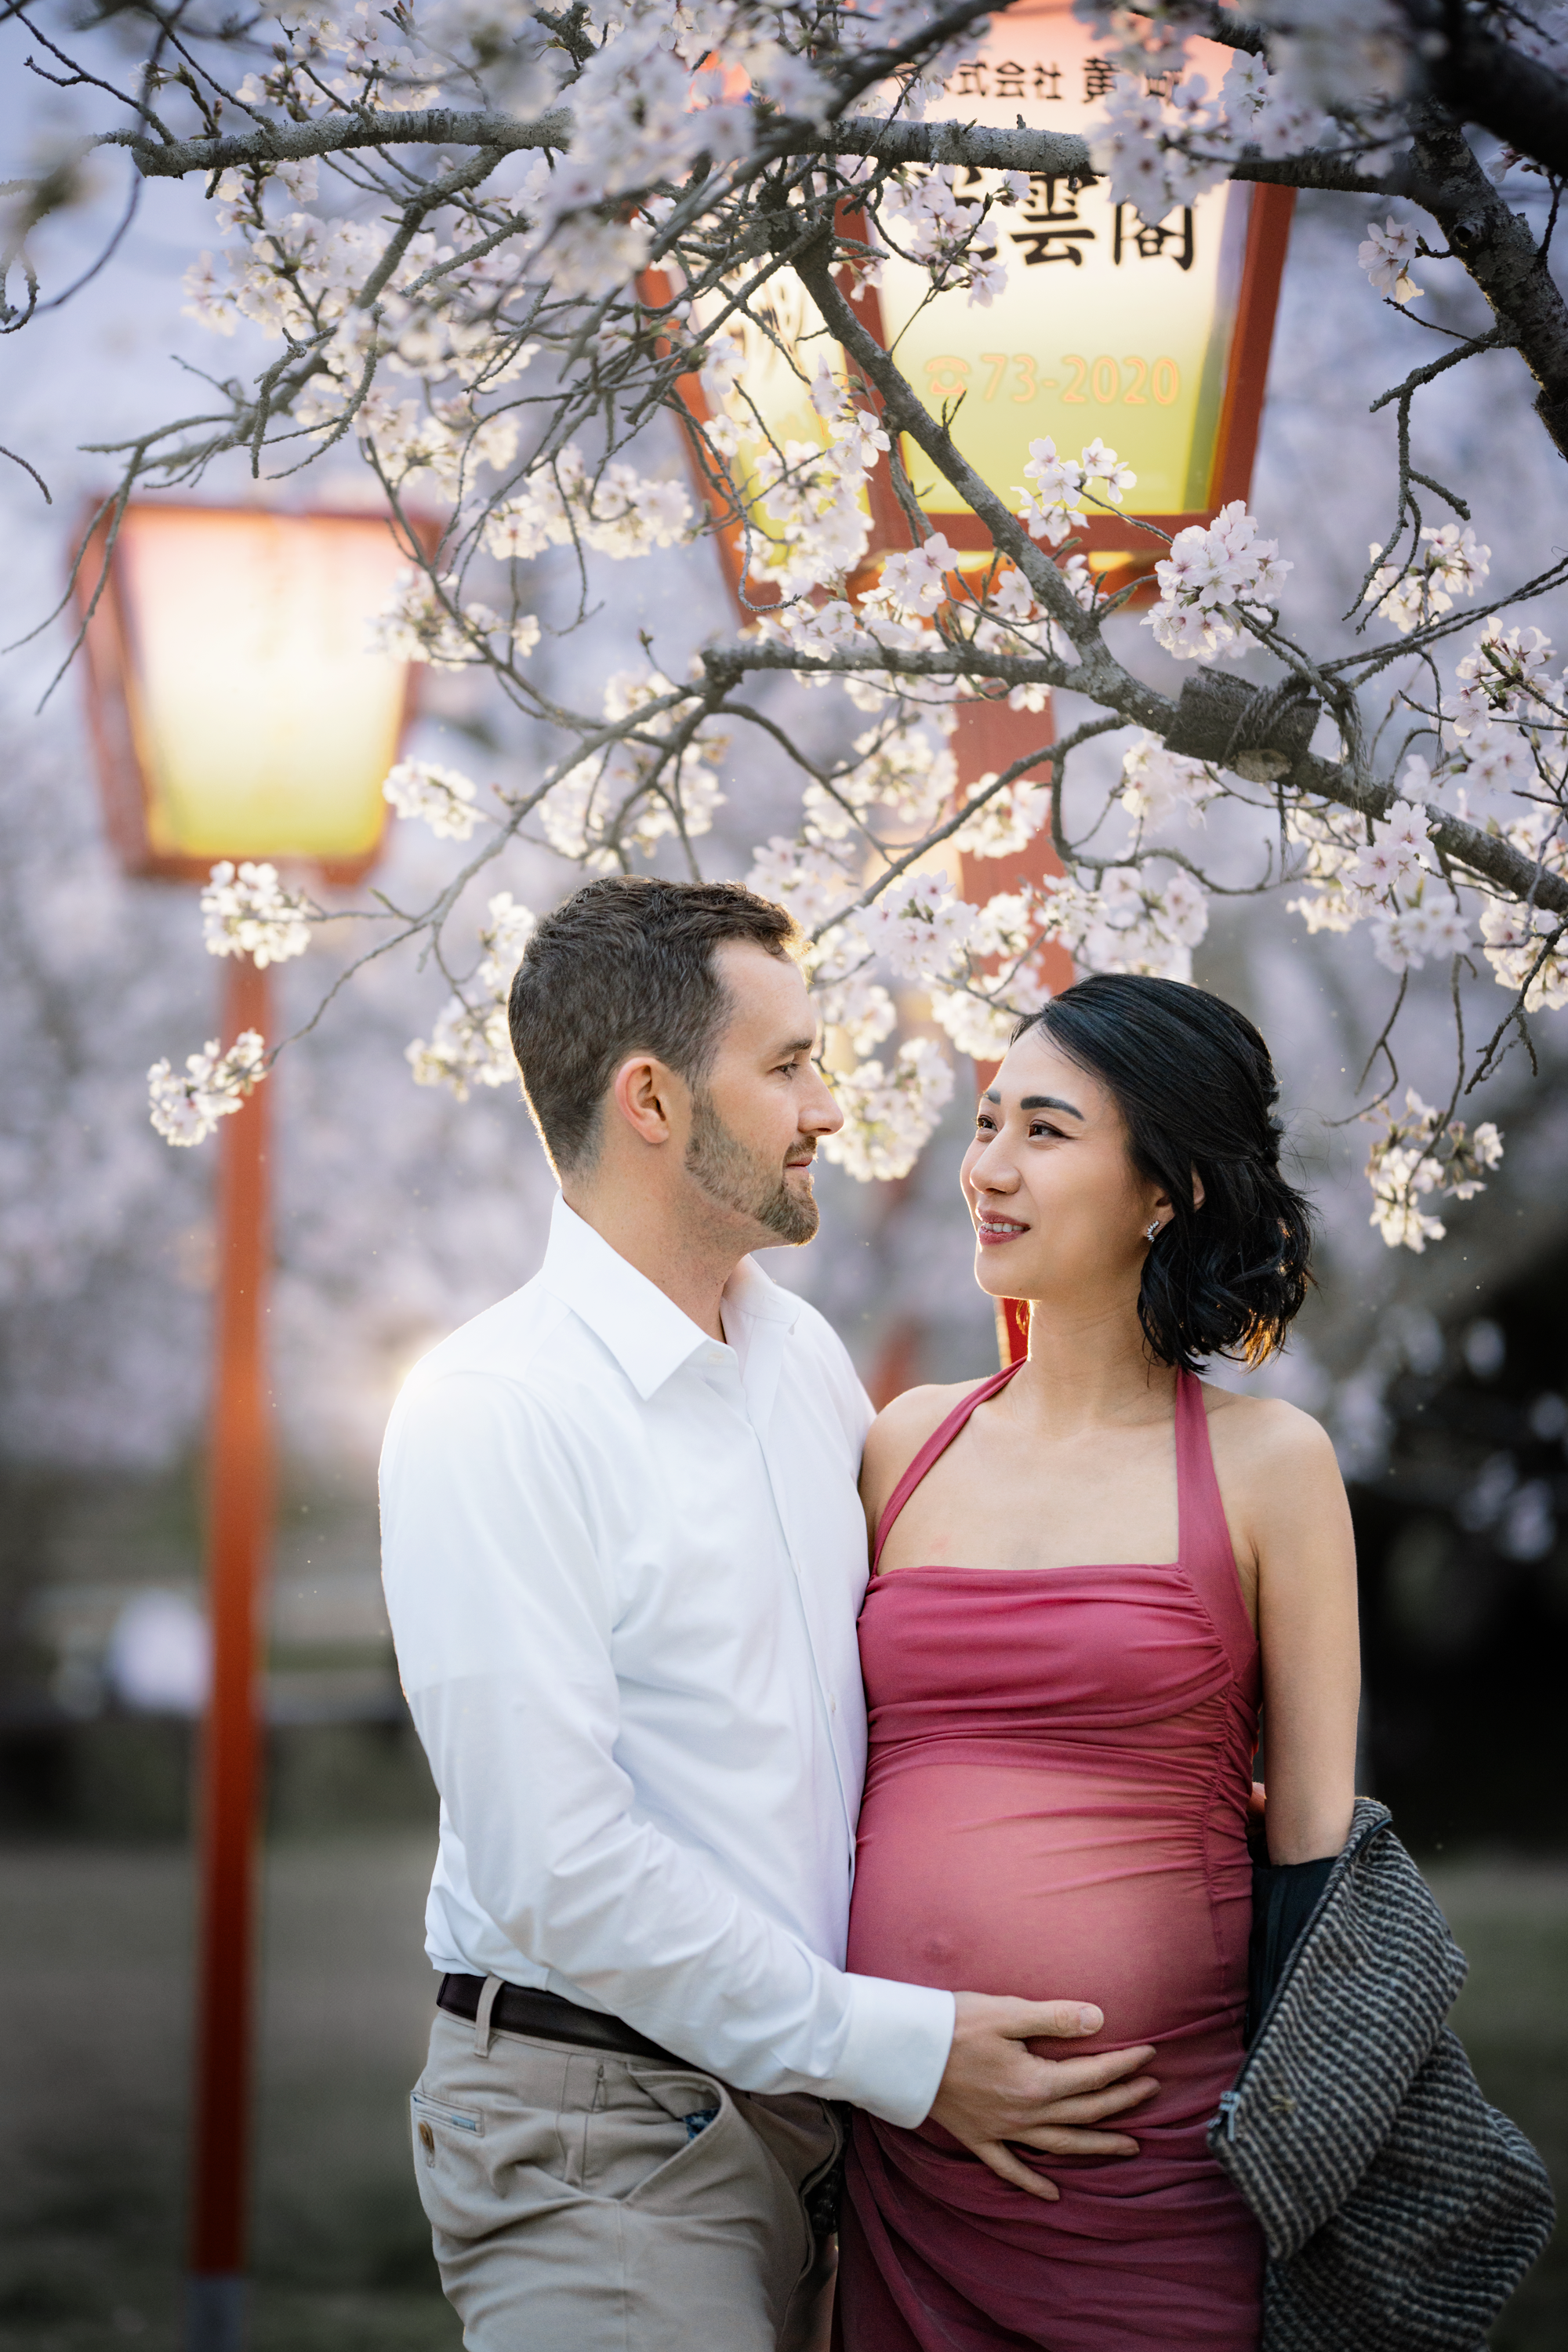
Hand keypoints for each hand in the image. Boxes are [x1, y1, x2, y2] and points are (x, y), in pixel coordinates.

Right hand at [928, 1992, 1158, 2201]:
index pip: (1092, 2075)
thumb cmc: (953, 2024)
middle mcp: (1024, 2113)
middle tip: (1152, 2091)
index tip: (1150, 2055)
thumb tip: (1100, 2020)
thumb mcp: (1006, 2012)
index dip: (1124, 2065)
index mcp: (1035, 2082)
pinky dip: (1032, 2183)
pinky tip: (1053, 2195)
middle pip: (1084, 2112)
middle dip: (1122, 2101)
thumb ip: (1055, 2018)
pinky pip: (1010, 2168)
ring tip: (1129, 2146)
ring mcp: (1001, 2130)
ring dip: (1097, 2146)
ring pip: (1060, 2145)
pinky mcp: (978, 2138)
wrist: (902, 2050)